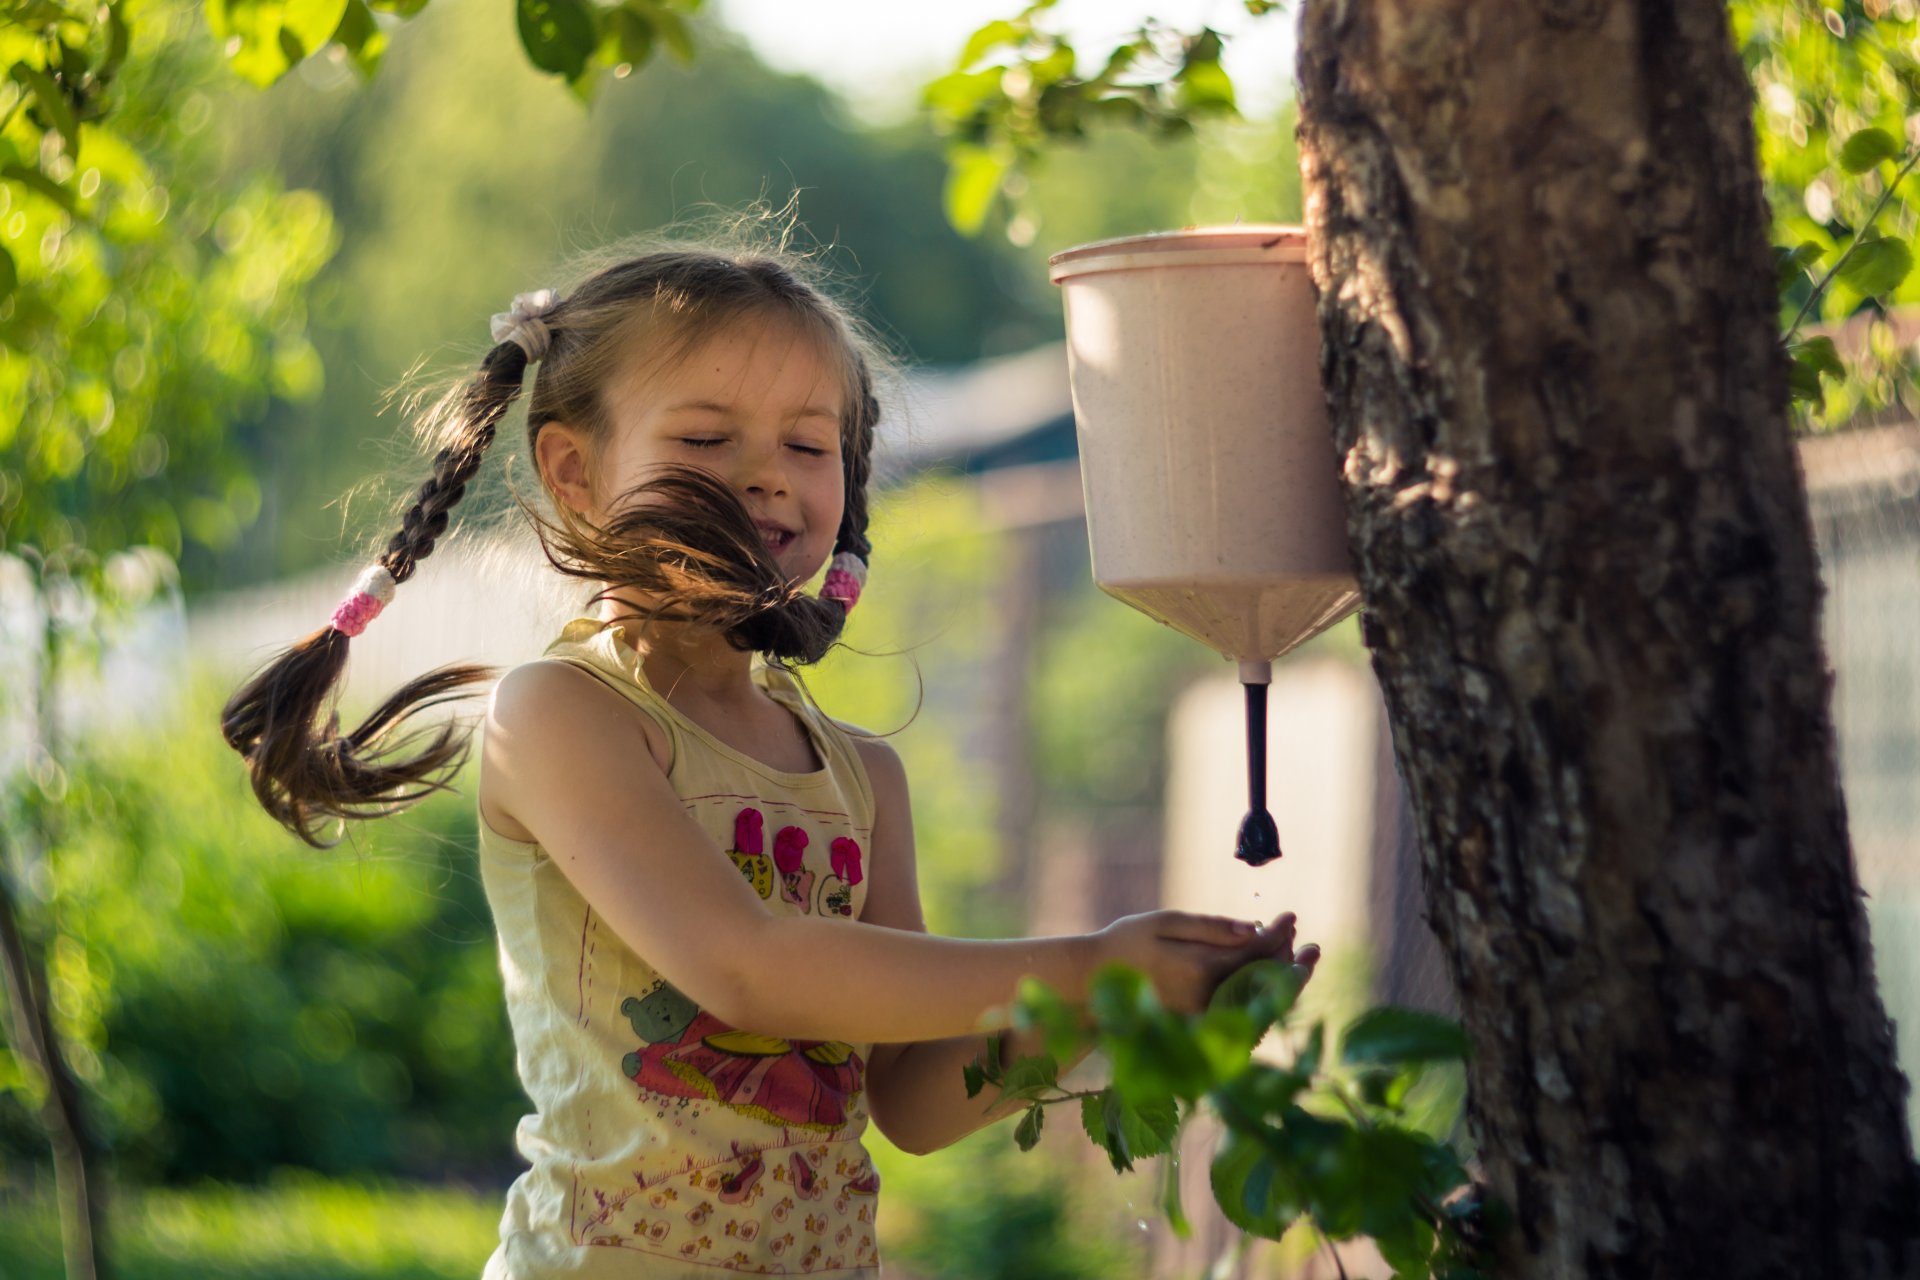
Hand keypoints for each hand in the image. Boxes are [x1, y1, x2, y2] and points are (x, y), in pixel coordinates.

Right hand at [1093, 910, 1318, 1014]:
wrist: (1092, 983)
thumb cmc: (1126, 943)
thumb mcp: (1165, 922)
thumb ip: (1211, 927)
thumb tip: (1254, 929)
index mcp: (1201, 968)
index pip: (1257, 951)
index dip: (1280, 933)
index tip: (1291, 916)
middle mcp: (1208, 998)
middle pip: (1265, 980)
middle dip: (1290, 959)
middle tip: (1303, 938)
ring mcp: (1205, 1016)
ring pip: (1258, 1000)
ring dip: (1281, 978)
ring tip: (1297, 956)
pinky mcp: (1200, 1025)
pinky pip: (1242, 1011)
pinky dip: (1261, 994)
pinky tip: (1267, 977)